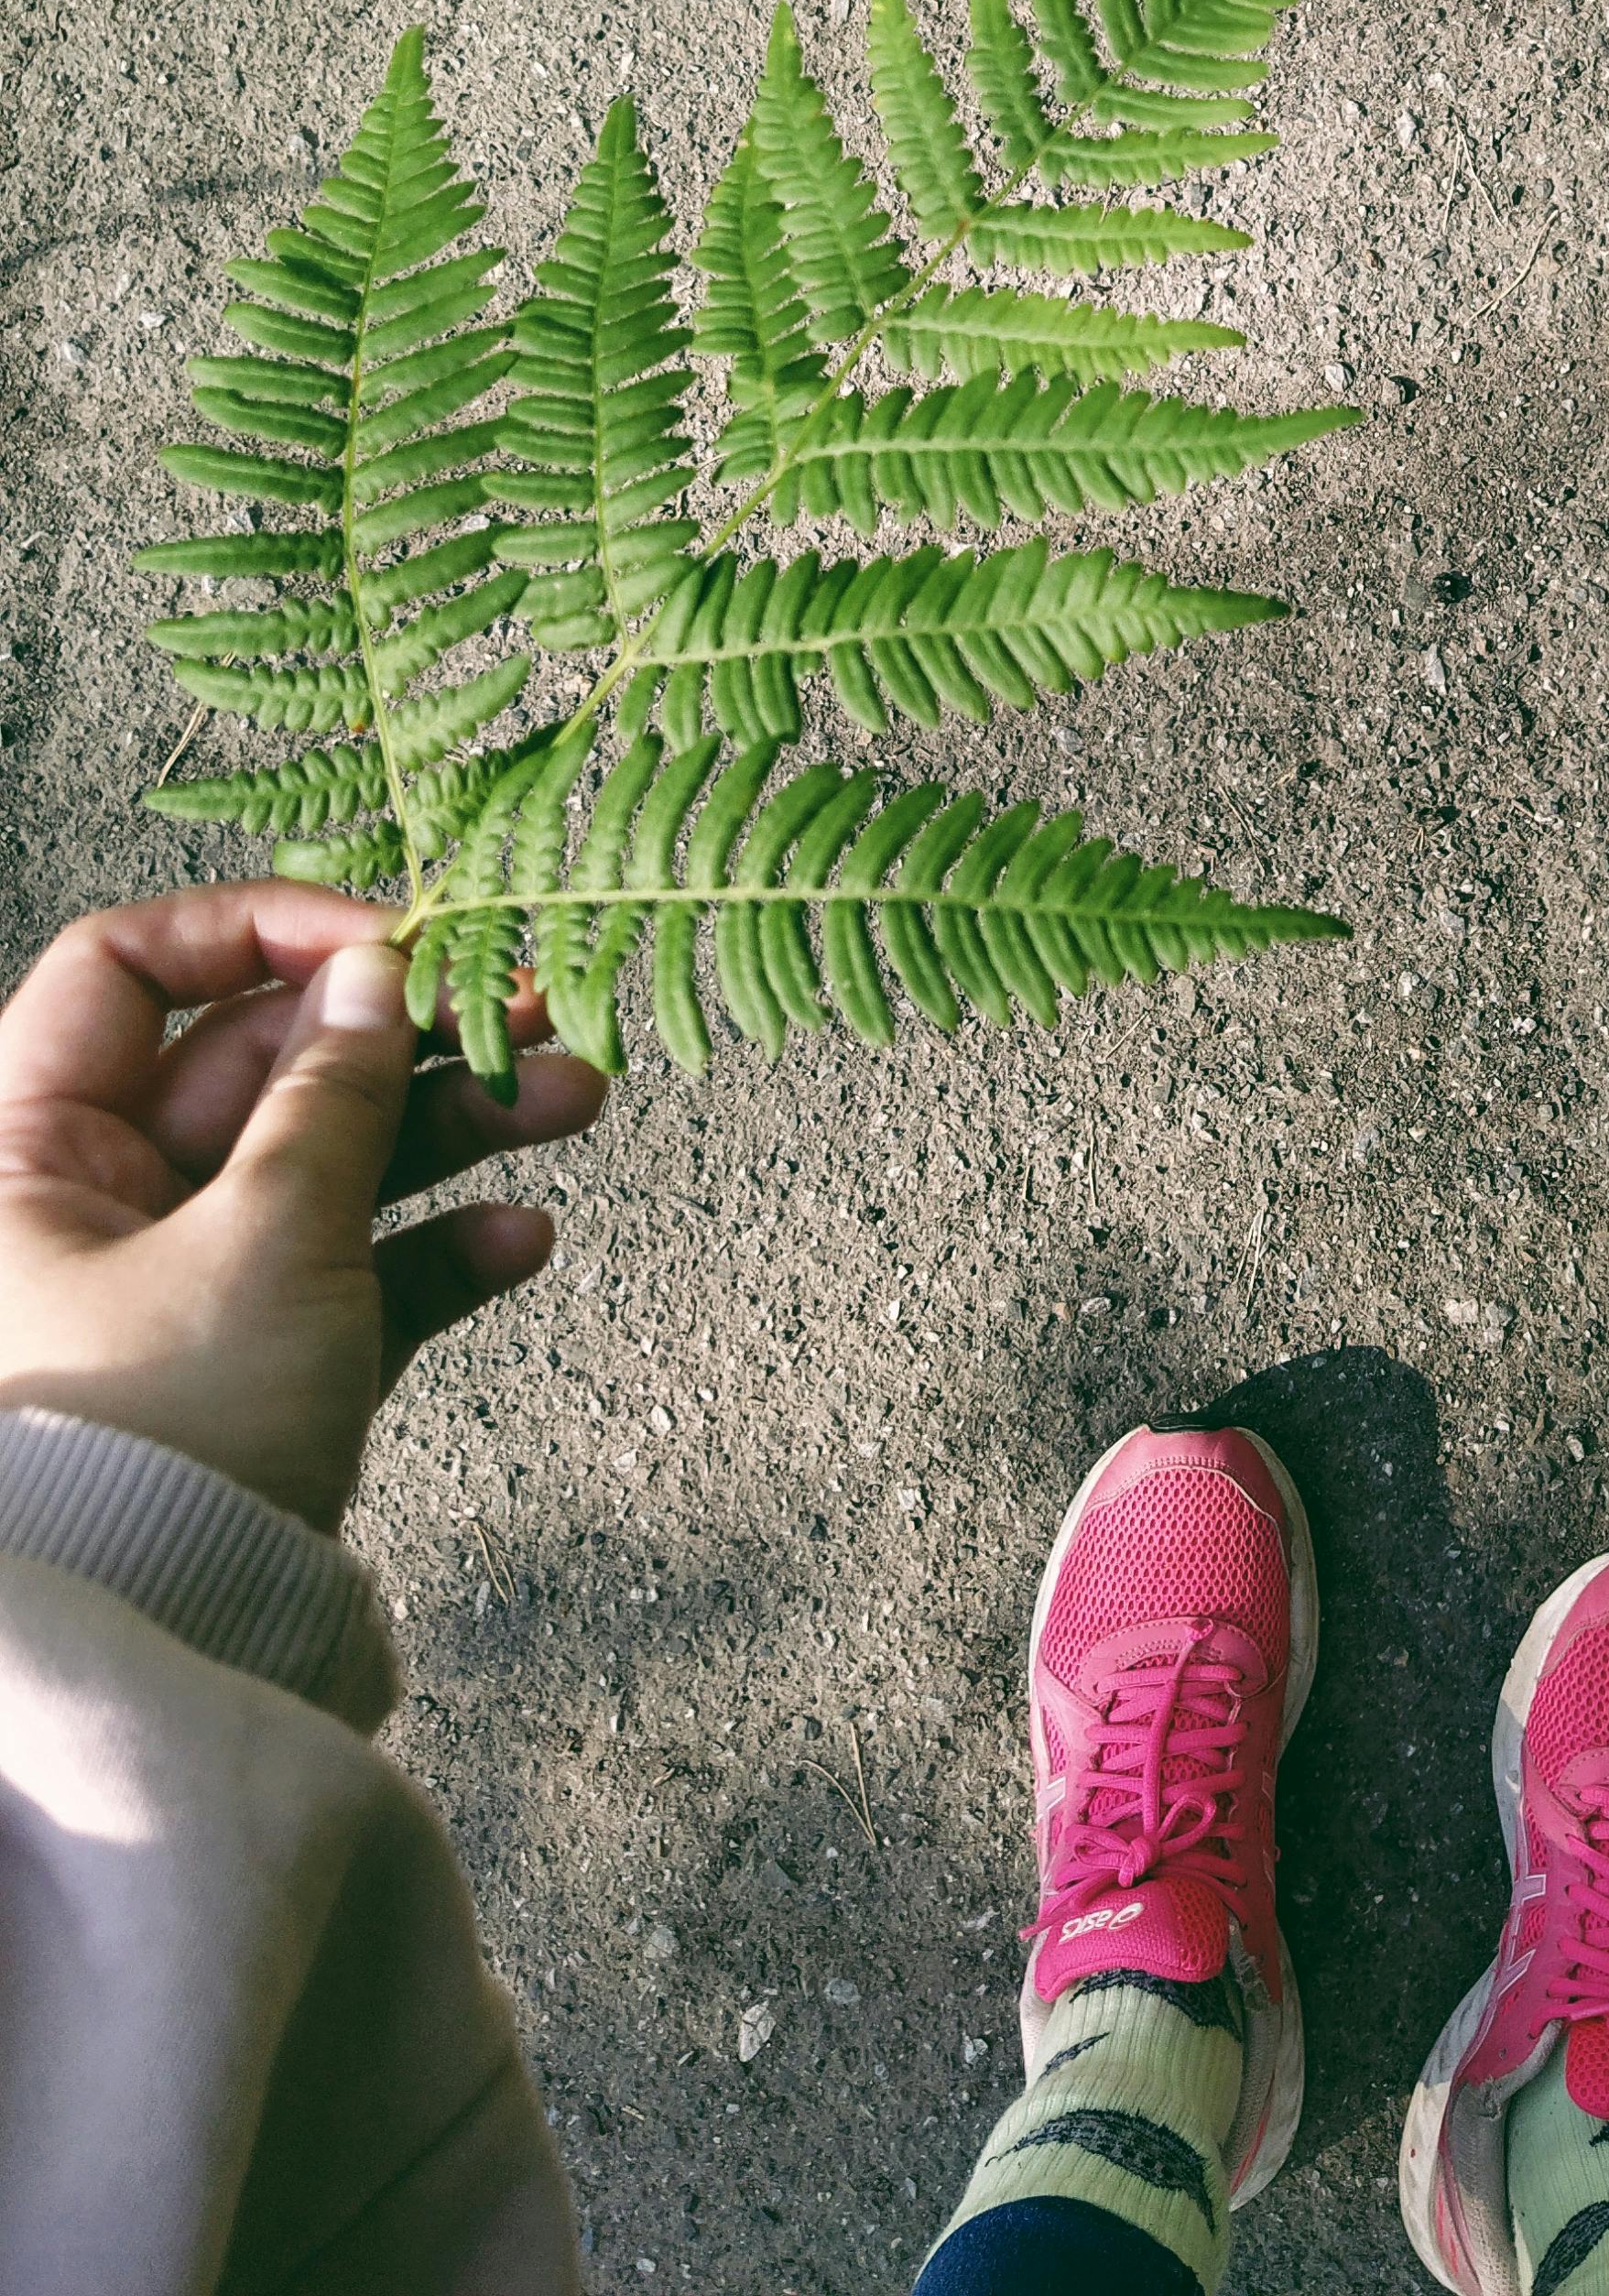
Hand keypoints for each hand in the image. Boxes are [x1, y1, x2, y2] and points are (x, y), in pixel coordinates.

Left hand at [0, 884, 605, 1531]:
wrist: (161, 1660)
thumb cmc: (169, 1432)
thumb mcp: (264, 1236)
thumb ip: (332, 1092)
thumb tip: (375, 970)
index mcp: (30, 1150)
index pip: (123, 971)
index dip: (256, 931)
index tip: (387, 936)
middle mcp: (88, 1203)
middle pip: (256, 1066)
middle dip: (403, 1039)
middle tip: (530, 1014)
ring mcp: (175, 1285)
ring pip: (322, 1162)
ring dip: (452, 1129)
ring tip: (572, 1104)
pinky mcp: (250, 1365)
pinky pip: (348, 1274)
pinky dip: (433, 1252)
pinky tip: (520, 1242)